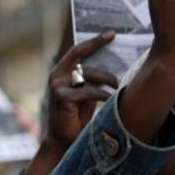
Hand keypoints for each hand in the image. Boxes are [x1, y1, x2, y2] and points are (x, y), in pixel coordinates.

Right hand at [24, 31, 116, 174]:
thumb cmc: (77, 117)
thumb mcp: (85, 93)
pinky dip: (102, 95)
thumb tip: (111, 65)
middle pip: (78, 53)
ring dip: (107, 78)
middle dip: (96, 43)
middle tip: (113, 37)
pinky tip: (110, 100)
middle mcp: (56, 75)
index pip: (76, 51)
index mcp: (60, 73)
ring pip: (87, 73)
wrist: (64, 141)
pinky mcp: (62, 97)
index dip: (92, 41)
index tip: (109, 33)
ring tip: (118, 85)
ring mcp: (57, 86)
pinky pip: (88, 91)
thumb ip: (90, 79)